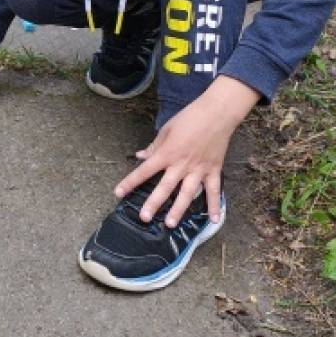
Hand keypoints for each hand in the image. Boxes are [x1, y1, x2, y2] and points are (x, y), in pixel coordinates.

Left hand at [114, 76, 259, 225]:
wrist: (217, 113)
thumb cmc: (190, 117)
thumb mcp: (167, 129)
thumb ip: (154, 146)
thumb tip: (140, 156)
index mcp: (167, 153)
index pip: (144, 170)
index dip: (130, 182)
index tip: (118, 193)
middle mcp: (181, 164)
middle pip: (165, 187)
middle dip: (153, 203)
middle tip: (144, 218)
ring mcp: (198, 169)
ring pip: (187, 193)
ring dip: (179, 210)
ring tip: (171, 224)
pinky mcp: (213, 170)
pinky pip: (214, 191)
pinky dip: (215, 205)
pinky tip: (214, 220)